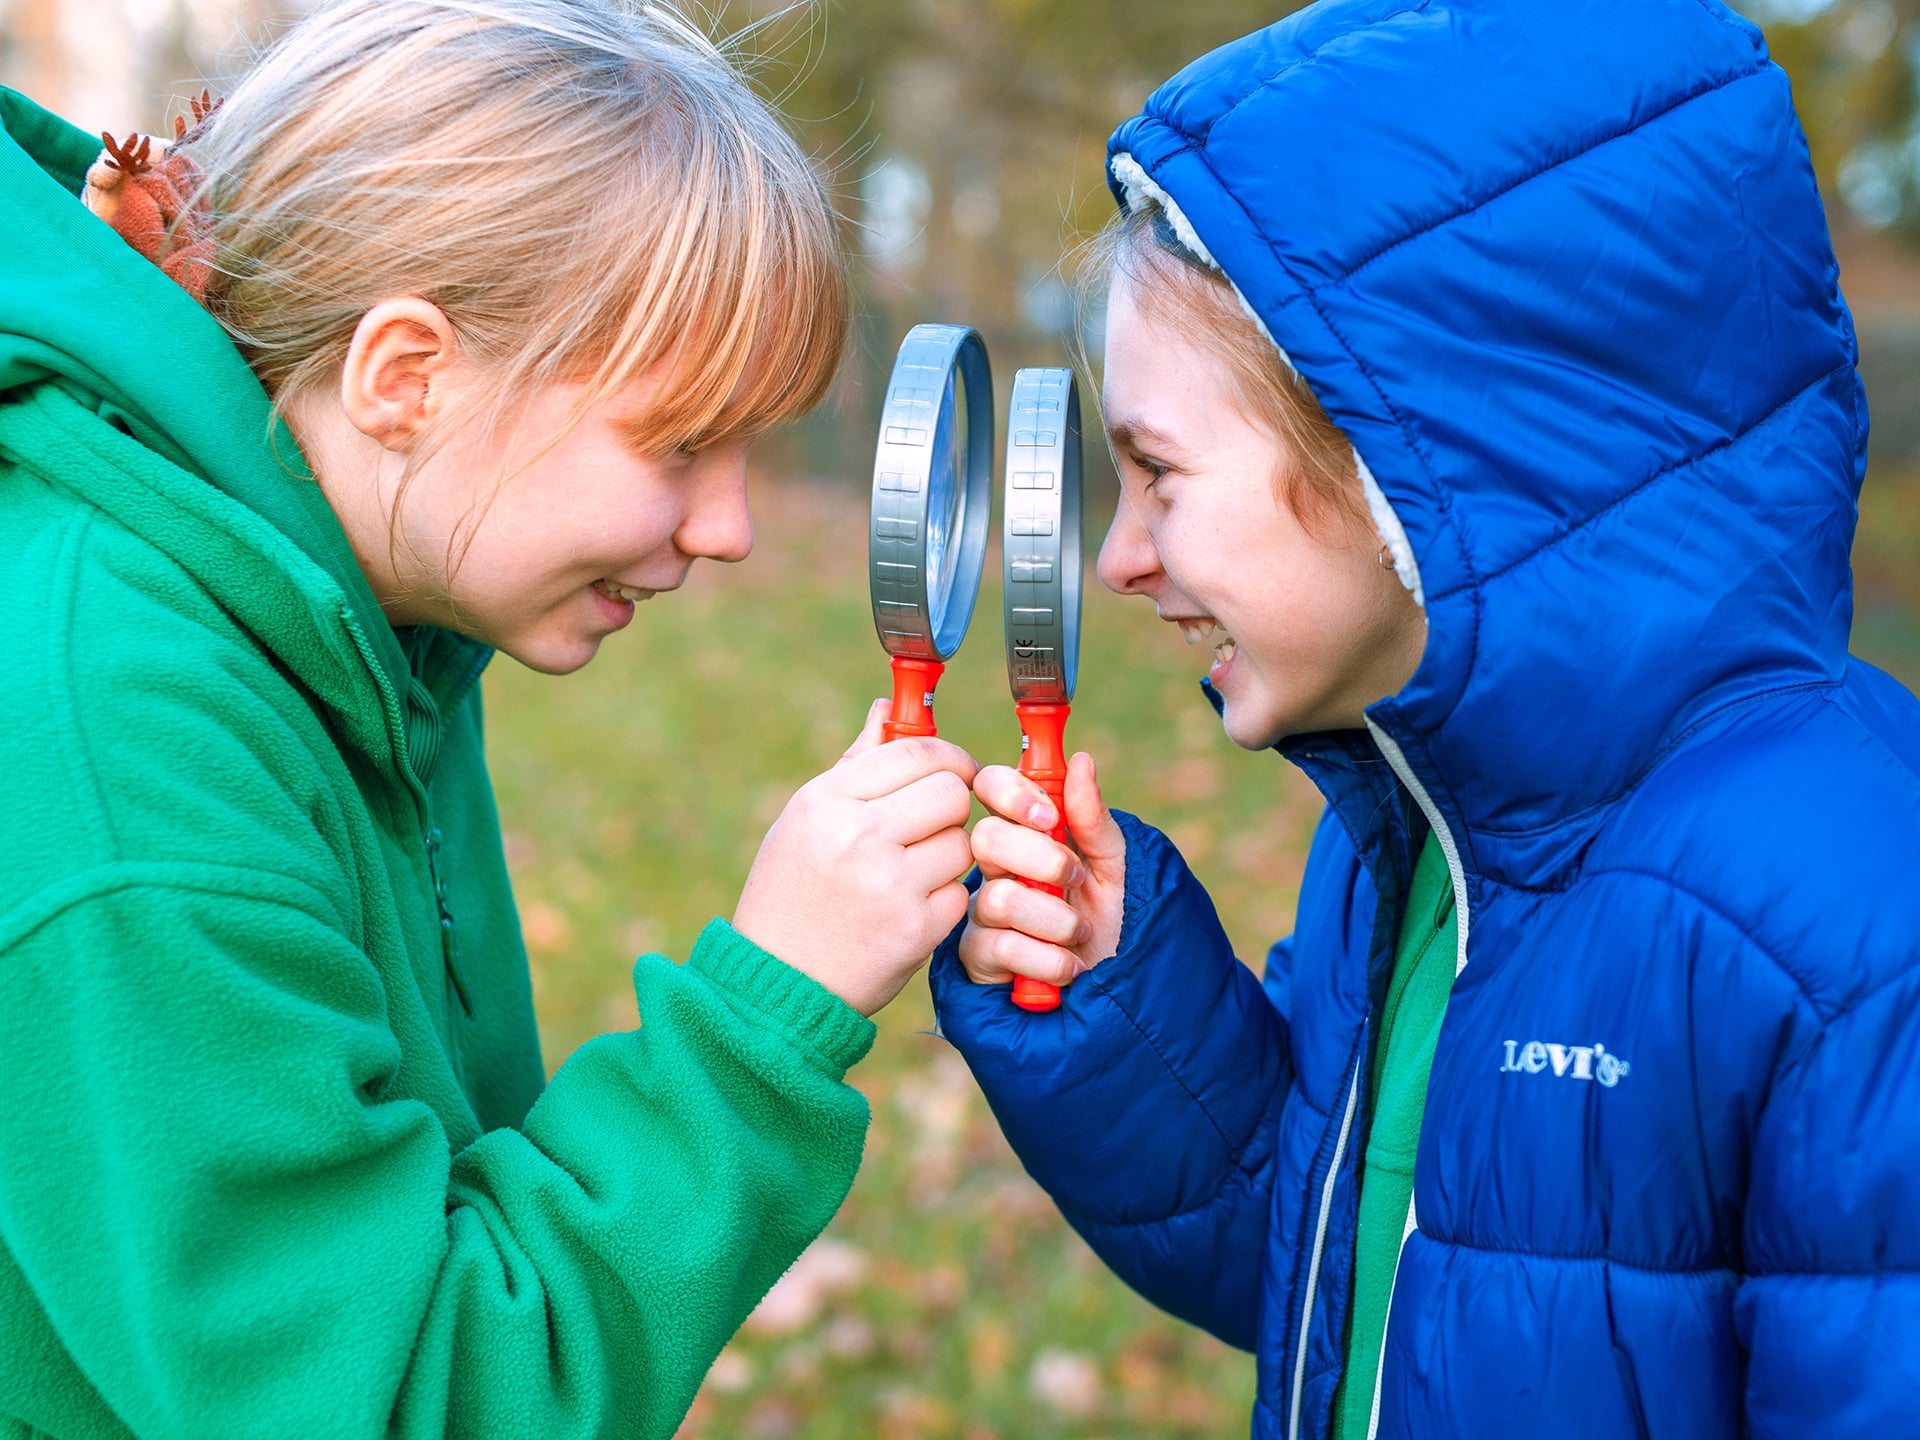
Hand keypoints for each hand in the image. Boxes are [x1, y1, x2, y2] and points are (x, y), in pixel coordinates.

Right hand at [734, 700, 978, 1015]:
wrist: (776, 985)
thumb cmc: (789, 893)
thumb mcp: (803, 821)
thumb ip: (854, 765)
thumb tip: (887, 708)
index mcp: (826, 801)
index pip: (917, 751)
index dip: (949, 757)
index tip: (955, 771)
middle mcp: (858, 837)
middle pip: (952, 791)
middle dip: (953, 805)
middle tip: (935, 825)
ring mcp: (890, 885)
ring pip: (963, 843)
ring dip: (949, 855)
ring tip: (912, 872)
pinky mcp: (916, 930)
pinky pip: (961, 893)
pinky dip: (945, 900)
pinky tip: (911, 909)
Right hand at [956, 751, 1124, 991]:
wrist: (1117, 991)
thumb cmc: (1115, 924)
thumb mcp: (1116, 868)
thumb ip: (1094, 820)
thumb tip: (1081, 761)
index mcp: (1026, 834)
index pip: (990, 788)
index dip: (1010, 792)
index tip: (1047, 815)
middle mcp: (997, 868)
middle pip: (986, 839)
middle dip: (1041, 861)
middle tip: (1076, 880)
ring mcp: (983, 913)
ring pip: (999, 898)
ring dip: (1055, 920)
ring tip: (1080, 935)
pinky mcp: (978, 957)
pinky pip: (1001, 946)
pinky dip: (1048, 960)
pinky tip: (1068, 969)